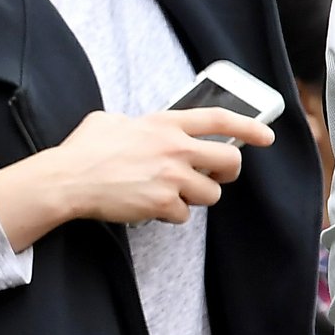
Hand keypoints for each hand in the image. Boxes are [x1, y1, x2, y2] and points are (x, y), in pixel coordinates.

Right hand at [0, 108, 270, 243]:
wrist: (68, 179)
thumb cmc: (84, 149)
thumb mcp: (112, 120)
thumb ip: (139, 124)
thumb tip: (142, 130)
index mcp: (165, 123)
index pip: (219, 120)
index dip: (249, 126)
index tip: (266, 135)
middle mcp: (175, 148)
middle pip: (229, 161)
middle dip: (227, 172)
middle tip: (215, 176)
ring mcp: (171, 177)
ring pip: (210, 194)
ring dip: (195, 197)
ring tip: (169, 193)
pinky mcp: (162, 203)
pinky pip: (182, 214)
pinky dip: (169, 214)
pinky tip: (149, 206)